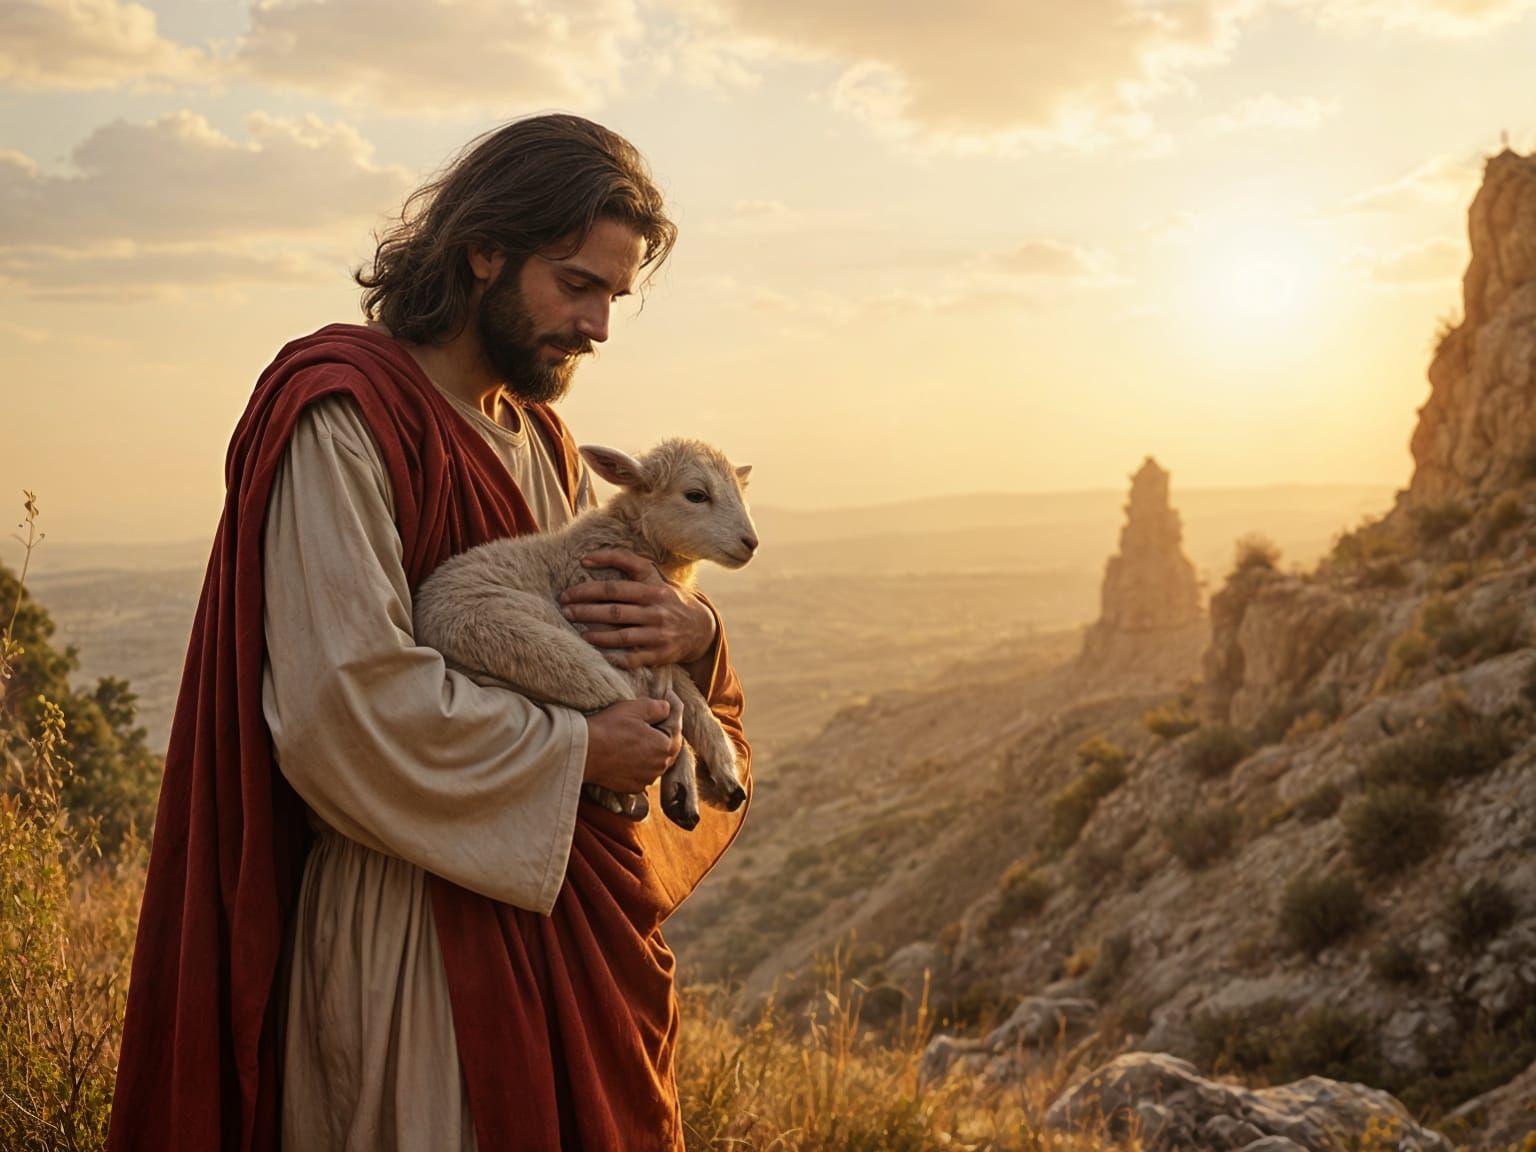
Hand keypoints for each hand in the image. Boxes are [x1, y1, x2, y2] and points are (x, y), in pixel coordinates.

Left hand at [560, 548, 716, 669]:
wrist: (701, 627)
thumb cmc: (666, 596)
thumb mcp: (651, 575)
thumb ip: (623, 560)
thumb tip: (586, 558)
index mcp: (652, 590)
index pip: (613, 589)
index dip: (587, 591)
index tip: (567, 594)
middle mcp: (656, 612)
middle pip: (614, 613)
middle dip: (586, 613)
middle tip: (566, 612)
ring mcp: (659, 635)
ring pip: (623, 637)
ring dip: (598, 636)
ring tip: (580, 634)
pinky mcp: (661, 655)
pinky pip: (635, 659)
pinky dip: (617, 659)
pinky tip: (601, 656)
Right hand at [583, 695, 684, 793]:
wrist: (584, 753)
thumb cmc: (609, 729)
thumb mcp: (635, 708)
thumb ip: (657, 707)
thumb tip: (667, 708)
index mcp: (665, 746)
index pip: (676, 725)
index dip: (674, 708)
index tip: (669, 695)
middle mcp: (659, 766)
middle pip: (669, 745)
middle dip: (666, 730)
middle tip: (660, 715)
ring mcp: (646, 778)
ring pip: (657, 760)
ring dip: (654, 748)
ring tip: (644, 734)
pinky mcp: (632, 787)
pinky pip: (644, 772)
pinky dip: (642, 762)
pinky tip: (632, 752)